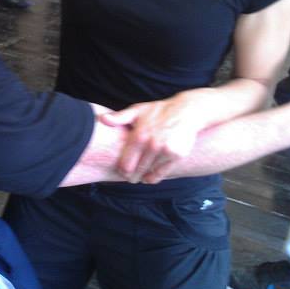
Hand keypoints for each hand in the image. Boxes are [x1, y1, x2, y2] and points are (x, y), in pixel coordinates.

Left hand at [99, 89, 214, 182]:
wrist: (187, 110)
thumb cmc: (159, 111)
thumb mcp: (138, 110)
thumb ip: (120, 117)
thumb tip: (102, 119)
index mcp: (139, 135)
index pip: (125, 163)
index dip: (121, 171)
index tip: (120, 172)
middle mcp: (152, 144)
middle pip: (137, 170)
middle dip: (131, 176)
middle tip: (129, 179)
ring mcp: (165, 150)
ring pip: (149, 171)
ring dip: (143, 177)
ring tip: (139, 178)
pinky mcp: (177, 155)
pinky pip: (163, 172)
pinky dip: (155, 177)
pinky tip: (149, 178)